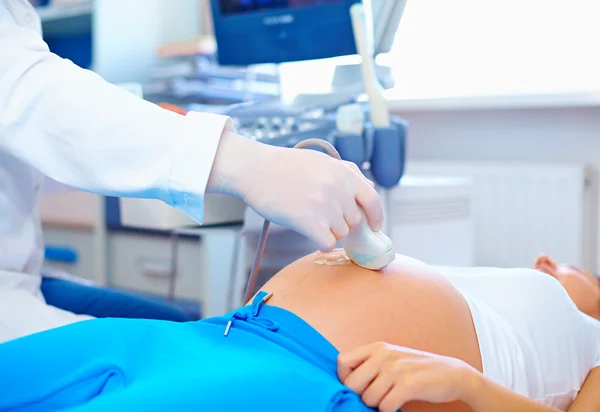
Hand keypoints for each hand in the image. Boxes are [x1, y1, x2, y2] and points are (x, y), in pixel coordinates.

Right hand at [208, 132, 382, 250]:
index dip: (377, 217)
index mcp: (344, 173)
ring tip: (308, 216)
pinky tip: (309, 232)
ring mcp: (324, 205)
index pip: (373, 200)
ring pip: (340, 233)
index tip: (375, 227)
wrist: (255, 169)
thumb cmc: (286, 166)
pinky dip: (320, 242)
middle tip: (321, 216)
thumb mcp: (322, 162)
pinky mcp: (309, 221)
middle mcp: (338, 188)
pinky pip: (327, 243)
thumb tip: (370, 190)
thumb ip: (348, 175)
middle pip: (354, 221)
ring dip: (328, 231)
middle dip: (342, 223)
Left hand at [338, 342, 477, 411]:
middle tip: (376, 398)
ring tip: (390, 399)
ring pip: (368, 398)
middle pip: (351, 384)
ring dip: (377, 405)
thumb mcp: (392, 358)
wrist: (453, 374)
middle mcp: (383, 355)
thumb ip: (370, 364)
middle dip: (360, 396)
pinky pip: (385, 406)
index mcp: (377, 347)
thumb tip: (345, 382)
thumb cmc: (418, 369)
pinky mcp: (408, 385)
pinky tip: (398, 406)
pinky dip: (389, 411)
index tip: (358, 387)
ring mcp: (396, 369)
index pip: (342, 361)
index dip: (345, 378)